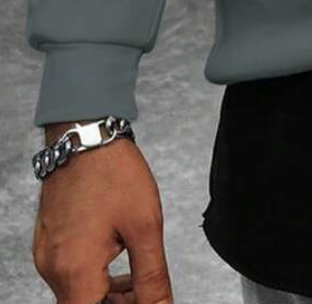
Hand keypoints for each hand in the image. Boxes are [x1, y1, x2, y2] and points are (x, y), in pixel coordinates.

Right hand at [32, 123, 171, 303]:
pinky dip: (94, 278)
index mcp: (75, 271)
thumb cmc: (113, 172)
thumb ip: (152, 276)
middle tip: (146, 294)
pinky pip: (70, 274)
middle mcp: (53, 269)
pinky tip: (118, 266)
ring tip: (139, 284)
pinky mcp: (50, 242)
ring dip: (106, 296)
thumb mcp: (145, 226)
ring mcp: (47, 255)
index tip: (145, 301)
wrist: (86, 135)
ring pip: (77, 293)